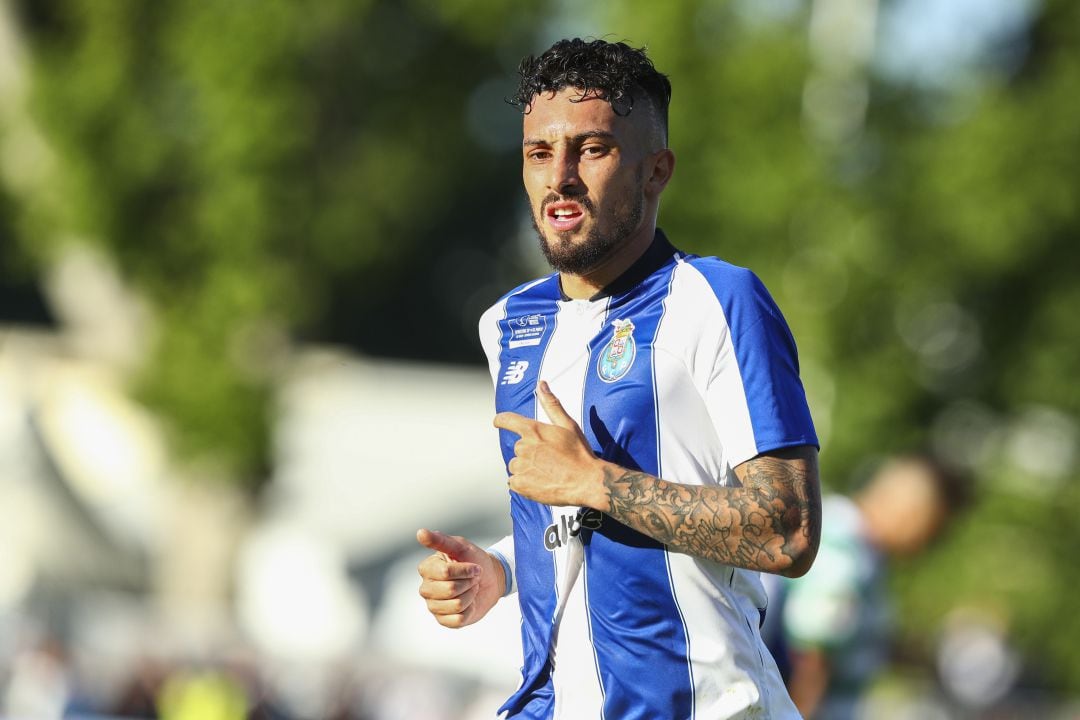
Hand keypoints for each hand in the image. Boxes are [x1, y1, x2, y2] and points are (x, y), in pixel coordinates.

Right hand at [416, 529, 504, 628]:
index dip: (465, 570)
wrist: (491, 579)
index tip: (473, 566)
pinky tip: (468, 602)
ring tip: (470, 588)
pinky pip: (459, 619)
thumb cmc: (474, 560)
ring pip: (456, 604)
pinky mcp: (444, 620)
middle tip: (472, 578)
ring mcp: (433, 605)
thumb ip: (440, 540)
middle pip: (450, 590)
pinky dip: (470, 609)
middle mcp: (426, 588)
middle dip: (468, 583)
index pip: (445, 572)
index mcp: (427, 569)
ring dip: (470, 595)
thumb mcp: (460, 546)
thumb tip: (420, 533)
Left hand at [493, 381, 608, 508]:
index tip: (498, 422)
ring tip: (547, 472)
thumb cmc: (579, 453)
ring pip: (516, 465)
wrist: (587, 482)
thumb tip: (541, 384)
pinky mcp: (520, 484)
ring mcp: (521, 467)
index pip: (507, 420)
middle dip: (530, 451)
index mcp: (533, 430)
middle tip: (550, 458)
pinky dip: (524, 483)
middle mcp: (524, 447)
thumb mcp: (568, 425)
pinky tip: (540, 482)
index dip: (502, 420)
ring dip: (527, 468)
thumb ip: (551, 404)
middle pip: (519, 447)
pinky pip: (515, 481)